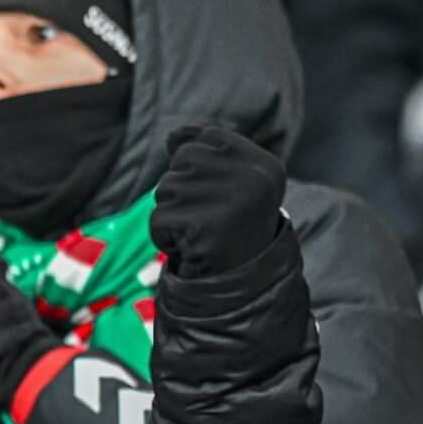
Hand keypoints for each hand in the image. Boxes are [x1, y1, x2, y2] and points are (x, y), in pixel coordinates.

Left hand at [149, 125, 286, 276]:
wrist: (242, 286)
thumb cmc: (234, 230)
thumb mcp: (236, 183)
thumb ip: (207, 151)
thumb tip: (171, 138)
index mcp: (264, 166)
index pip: (208, 137)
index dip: (199, 165)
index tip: (219, 194)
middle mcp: (250, 179)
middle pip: (181, 162)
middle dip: (183, 191)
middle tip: (210, 218)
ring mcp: (226, 203)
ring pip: (165, 190)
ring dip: (174, 214)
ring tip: (201, 234)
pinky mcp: (199, 228)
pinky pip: (158, 219)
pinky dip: (165, 237)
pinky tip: (190, 248)